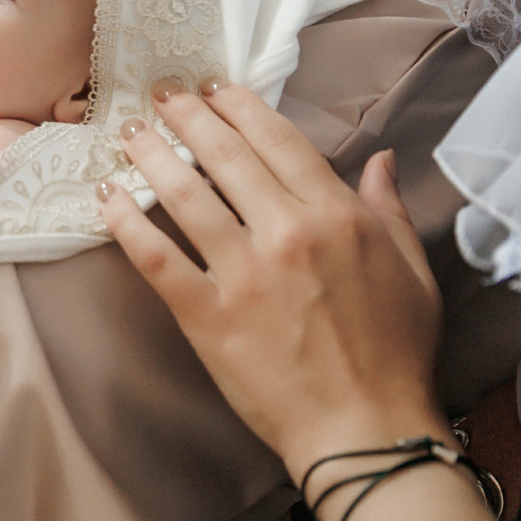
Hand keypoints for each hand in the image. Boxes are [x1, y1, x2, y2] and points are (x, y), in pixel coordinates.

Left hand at [98, 84, 448, 482]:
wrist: (366, 431)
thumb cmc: (397, 357)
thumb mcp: (414, 272)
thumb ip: (390, 210)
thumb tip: (380, 159)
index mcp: (337, 216)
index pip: (278, 140)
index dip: (240, 106)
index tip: (215, 89)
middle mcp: (286, 233)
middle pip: (225, 155)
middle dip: (188, 116)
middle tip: (161, 93)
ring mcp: (243, 274)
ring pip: (184, 195)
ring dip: (151, 155)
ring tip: (130, 132)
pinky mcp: (208, 315)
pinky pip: (156, 258)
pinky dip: (126, 222)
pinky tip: (106, 196)